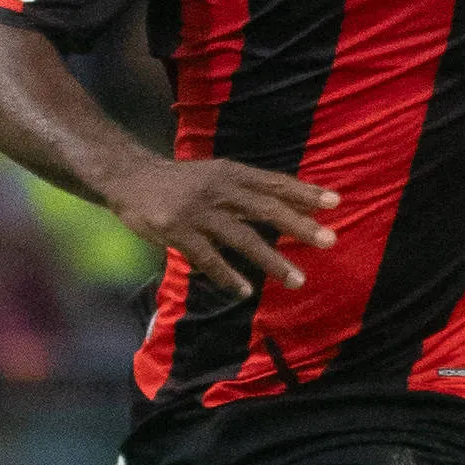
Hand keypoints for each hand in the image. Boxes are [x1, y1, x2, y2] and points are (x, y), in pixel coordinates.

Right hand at [103, 158, 338, 298]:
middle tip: (329, 240)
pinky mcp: (176, 231)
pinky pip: (208, 258)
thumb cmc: (180, 181)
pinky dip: (228, 276)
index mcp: (230, 173)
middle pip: (266, 208)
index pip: (274, 182)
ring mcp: (197, 212)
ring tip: (296, 279)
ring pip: (242, 238)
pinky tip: (245, 291)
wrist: (129, 177)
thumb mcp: (215, 175)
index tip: (336, 202)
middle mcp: (218, 190)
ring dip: (271, 261)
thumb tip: (291, 205)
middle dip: (299, 226)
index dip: (305, 192)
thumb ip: (247, 191)